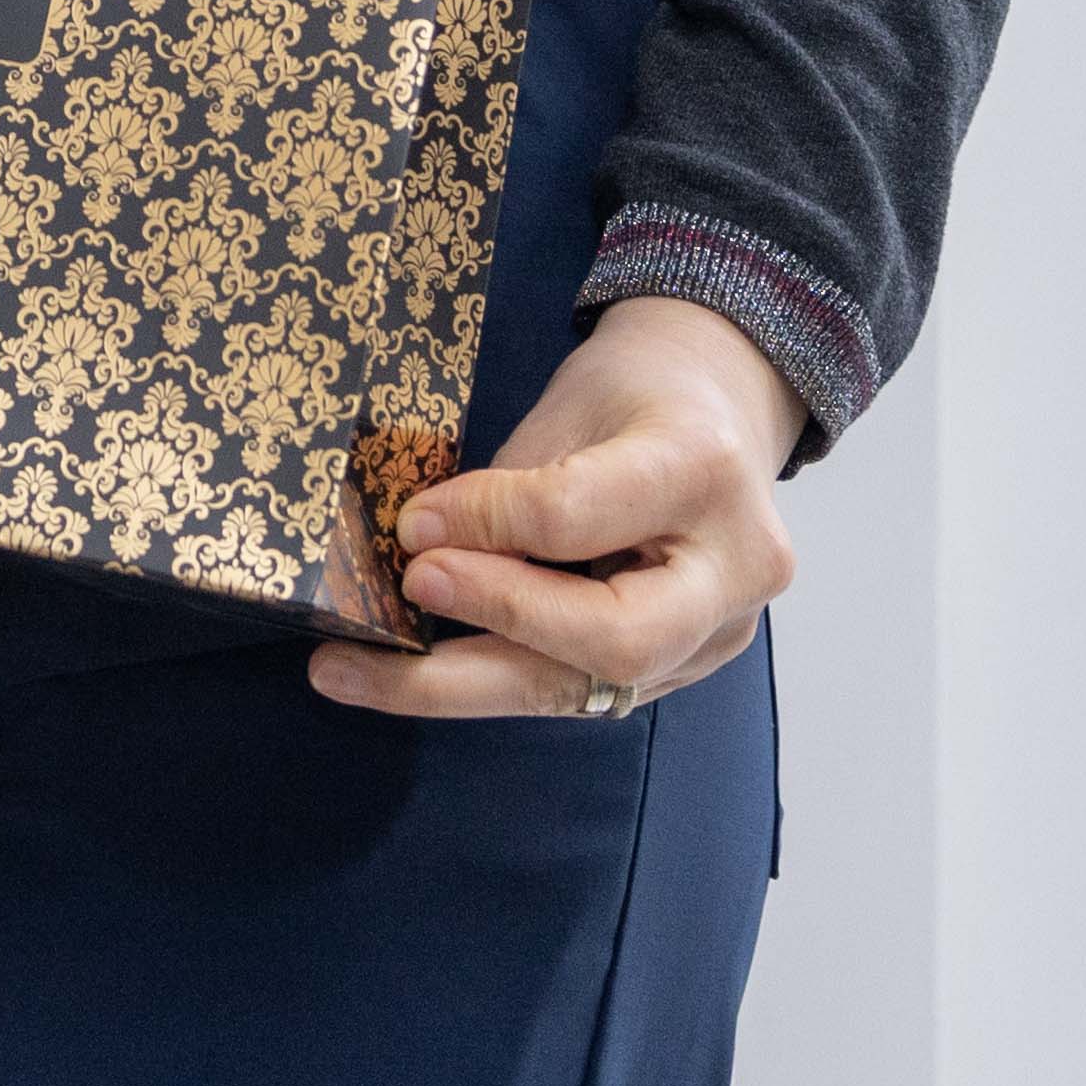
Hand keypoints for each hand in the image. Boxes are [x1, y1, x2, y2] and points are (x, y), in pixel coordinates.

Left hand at [307, 293, 798, 724]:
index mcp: (704, 471)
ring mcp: (721, 631)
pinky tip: (410, 677)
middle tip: (400, 596)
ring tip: (353, 674)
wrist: (720, 409)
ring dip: (458, 687)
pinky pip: (579, 690)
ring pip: (584, 689)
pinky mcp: (688, 667)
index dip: (481, 524)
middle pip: (610, 639)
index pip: (574, 517)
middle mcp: (733, 568)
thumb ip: (511, 490)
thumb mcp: (570, 408)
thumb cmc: (637, 395)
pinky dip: (490, 680)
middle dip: (492, 622)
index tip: (410, 523)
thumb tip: (416, 552)